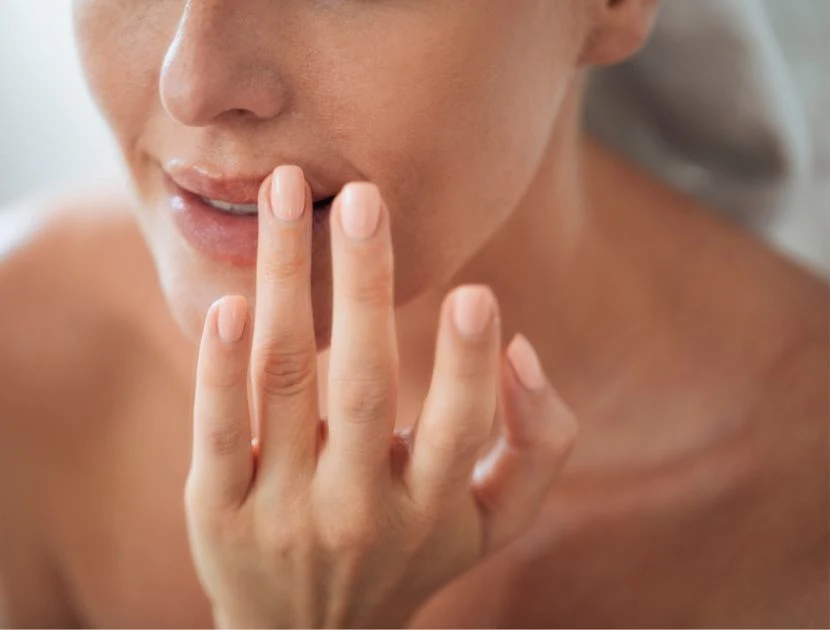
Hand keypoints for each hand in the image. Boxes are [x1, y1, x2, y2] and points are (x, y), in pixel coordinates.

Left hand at [184, 165, 577, 627]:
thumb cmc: (411, 554)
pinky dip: (218, 368)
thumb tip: (521, 347)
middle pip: (362, 387)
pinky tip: (227, 303)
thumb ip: (537, 441)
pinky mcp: (216, 512)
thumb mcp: (494, 521)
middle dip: (364, 285)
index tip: (476, 292)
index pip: (459, 430)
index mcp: (432, 509)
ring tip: (285, 195)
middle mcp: (357, 512)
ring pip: (282, 384)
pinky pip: (216, 431)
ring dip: (285, 284)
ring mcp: (281, 512)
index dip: (469, 364)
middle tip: (365, 199)